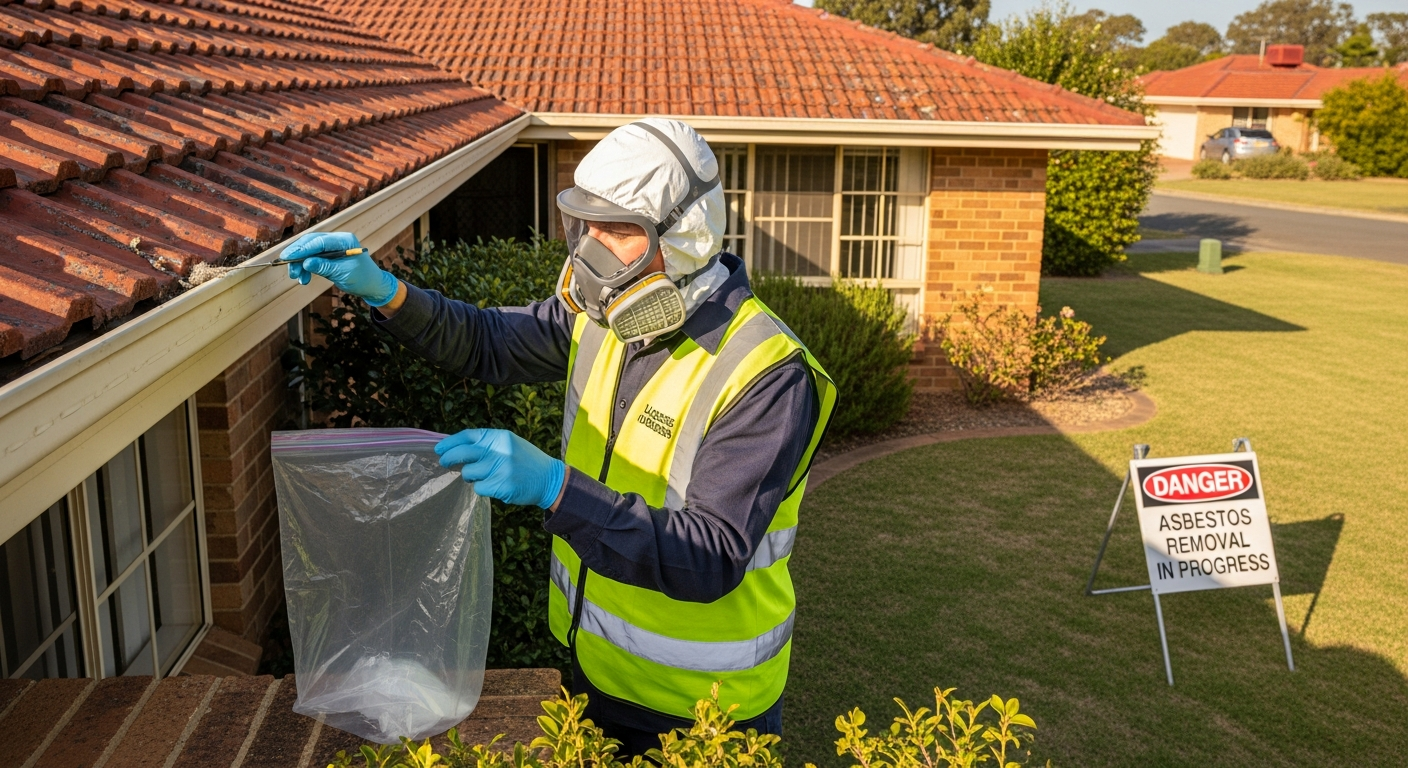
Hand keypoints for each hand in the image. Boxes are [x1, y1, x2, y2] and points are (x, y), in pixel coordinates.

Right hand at [280, 231, 398, 306]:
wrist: (372, 285)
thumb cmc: (362, 278)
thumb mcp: (343, 274)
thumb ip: (324, 267)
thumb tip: (306, 263)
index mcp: (344, 240)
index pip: (319, 241)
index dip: (302, 249)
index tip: (288, 257)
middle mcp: (337, 240)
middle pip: (311, 243)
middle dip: (297, 256)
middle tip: (289, 269)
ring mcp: (331, 246)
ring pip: (309, 250)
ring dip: (299, 263)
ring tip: (297, 277)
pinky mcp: (327, 255)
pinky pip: (312, 258)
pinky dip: (305, 267)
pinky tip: (303, 278)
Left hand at [436, 429, 565, 508]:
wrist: (549, 479)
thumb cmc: (525, 461)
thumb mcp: (509, 444)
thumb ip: (487, 444)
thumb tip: (457, 448)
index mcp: (500, 437)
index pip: (469, 435)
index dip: (451, 442)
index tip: (439, 448)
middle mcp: (500, 451)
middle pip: (463, 453)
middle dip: (449, 458)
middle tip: (444, 462)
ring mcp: (501, 469)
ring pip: (469, 473)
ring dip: (470, 476)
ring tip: (483, 476)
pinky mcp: (502, 486)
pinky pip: (479, 488)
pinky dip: (482, 488)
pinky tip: (495, 486)